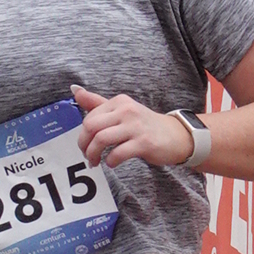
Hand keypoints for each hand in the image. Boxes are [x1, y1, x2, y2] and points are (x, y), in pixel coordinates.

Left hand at [72, 85, 194, 169]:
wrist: (177, 136)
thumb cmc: (145, 125)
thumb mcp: (122, 110)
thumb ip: (98, 103)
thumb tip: (76, 91)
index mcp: (119, 102)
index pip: (89, 117)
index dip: (82, 134)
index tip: (86, 145)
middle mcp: (127, 111)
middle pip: (91, 127)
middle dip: (84, 144)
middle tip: (88, 155)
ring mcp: (136, 127)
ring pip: (101, 139)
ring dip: (93, 155)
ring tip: (96, 162)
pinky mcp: (144, 143)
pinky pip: (117, 153)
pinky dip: (110, 161)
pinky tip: (112, 163)